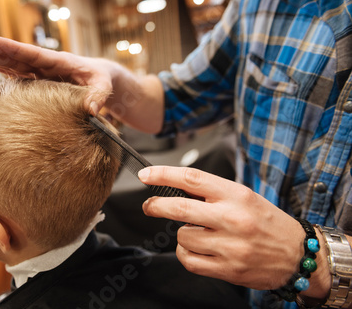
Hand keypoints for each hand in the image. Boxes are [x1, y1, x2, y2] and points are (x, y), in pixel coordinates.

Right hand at [0, 36, 114, 114]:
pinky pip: (16, 76)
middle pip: (15, 57)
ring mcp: (39, 73)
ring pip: (11, 65)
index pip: (32, 54)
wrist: (102, 80)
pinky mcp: (37, 81)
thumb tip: (91, 110)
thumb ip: (97, 96)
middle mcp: (45, 65)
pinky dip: (1, 71)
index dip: (11, 49)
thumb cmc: (103, 80)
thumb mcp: (103, 86)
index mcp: (58, 62)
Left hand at [138, 166, 305, 290]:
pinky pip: (189, 260)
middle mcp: (232, 218)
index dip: (163, 175)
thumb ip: (212, 193)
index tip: (145, 175)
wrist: (297, 254)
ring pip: (183, 236)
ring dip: (182, 234)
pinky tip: (196, 249)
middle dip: (155, 206)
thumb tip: (173, 188)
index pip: (191, 178)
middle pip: (179, 208)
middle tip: (148, 205)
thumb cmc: (267, 221)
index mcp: (236, 195)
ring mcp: (230, 245)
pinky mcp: (228, 269)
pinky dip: (185, 253)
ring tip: (198, 233)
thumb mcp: (244, 197)